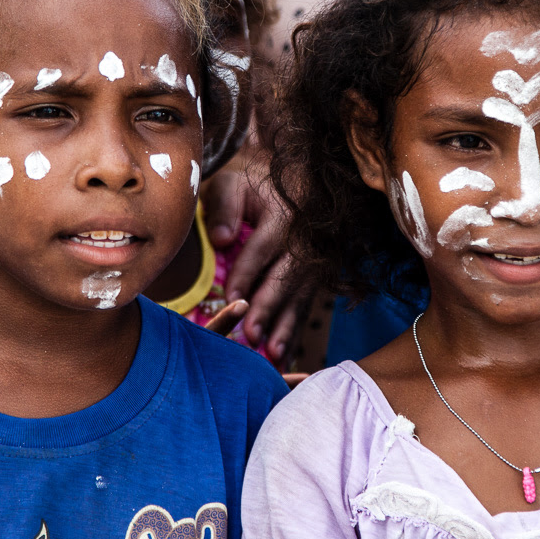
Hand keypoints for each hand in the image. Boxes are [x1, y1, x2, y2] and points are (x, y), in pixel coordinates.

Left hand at [201, 166, 311, 363]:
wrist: (295, 185)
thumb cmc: (254, 188)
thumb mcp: (233, 184)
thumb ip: (224, 207)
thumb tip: (221, 239)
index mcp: (284, 214)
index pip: (263, 247)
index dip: (248, 272)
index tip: (232, 297)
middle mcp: (306, 239)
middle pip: (287, 277)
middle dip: (269, 307)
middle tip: (252, 335)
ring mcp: (317, 260)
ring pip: (302, 296)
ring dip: (287, 326)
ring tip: (273, 353)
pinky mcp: (318, 277)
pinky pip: (307, 305)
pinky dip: (295, 331)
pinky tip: (284, 354)